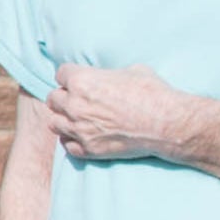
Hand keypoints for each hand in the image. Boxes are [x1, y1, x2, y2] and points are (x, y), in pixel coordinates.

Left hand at [41, 63, 206, 168]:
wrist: (166, 123)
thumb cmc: (152, 93)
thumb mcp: (130, 70)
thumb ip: (107, 74)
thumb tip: (105, 77)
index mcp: (82, 81)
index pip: (61, 74)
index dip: (71, 76)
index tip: (79, 80)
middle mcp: (75, 105)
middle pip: (53, 99)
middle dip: (64, 97)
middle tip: (78, 100)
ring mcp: (79, 129)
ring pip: (54, 123)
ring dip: (64, 119)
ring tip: (78, 119)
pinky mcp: (87, 149)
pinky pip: (67, 145)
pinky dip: (72, 140)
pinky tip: (84, 136)